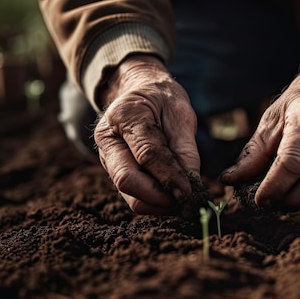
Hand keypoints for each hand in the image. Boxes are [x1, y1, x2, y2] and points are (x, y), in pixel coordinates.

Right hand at [94, 55, 199, 214]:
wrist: (142, 94)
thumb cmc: (163, 101)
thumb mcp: (180, 113)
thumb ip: (185, 149)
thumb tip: (192, 185)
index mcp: (123, 116)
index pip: (147, 154)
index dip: (171, 176)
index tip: (192, 192)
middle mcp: (107, 140)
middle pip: (127, 180)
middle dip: (160, 197)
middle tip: (187, 201)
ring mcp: (107, 159)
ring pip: (129, 195)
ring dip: (158, 205)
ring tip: (183, 201)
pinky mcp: (115, 174)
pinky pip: (133, 197)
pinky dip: (155, 203)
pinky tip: (174, 197)